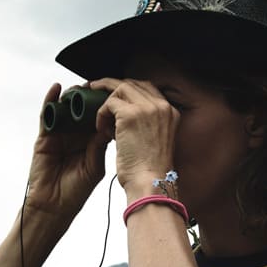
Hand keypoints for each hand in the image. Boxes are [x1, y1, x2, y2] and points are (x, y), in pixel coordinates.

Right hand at [24, 83, 109, 220]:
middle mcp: (76, 136)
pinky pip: (47, 115)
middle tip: (98, 85)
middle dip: (89, 97)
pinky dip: (50, 100)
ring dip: (72, 96)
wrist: (54, 206)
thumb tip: (107, 126)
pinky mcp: (45, 137)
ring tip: (80, 86)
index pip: (99, 119)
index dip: (106, 107)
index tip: (115, 95)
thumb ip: (99, 147)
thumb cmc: (76, 191)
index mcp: (91, 142)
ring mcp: (60, 135)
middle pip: (82, 110)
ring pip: (65, 109)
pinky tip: (56, 89)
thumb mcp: (94, 167)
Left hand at [90, 78, 177, 199]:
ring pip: (120, 89)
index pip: (148, 88)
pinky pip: (109, 104)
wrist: (150, 182)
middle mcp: (161, 106)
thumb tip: (123, 115)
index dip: (128, 90)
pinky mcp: (130, 115)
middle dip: (112, 87)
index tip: (115, 96)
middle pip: (133, 83)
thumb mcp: (157, 140)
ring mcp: (147, 108)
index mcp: (170, 112)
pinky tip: (101, 129)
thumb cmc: (150, 169)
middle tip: (96, 90)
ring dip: (106, 101)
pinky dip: (101, 114)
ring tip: (100, 118)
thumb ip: (147, 123)